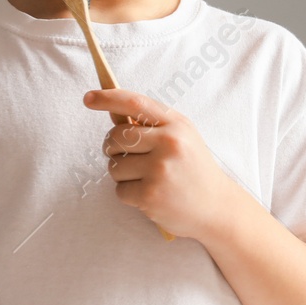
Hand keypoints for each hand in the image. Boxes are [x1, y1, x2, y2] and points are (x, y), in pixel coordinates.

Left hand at [82, 88, 239, 240]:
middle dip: (113, 148)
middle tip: (130, 158)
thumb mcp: (183, 138)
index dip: (108, 98)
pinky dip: (129, 195)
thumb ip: (153, 125)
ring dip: (123, 175)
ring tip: (148, 179)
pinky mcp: (151, 194)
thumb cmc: (194, 170)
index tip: (89, 98)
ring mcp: (160, 169)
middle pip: (116, 137)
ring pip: (114, 166)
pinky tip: (150, 195)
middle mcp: (169, 143)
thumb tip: (113, 114)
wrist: (216, 206)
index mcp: (176, 124)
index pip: (134, 103)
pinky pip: (120, 190)